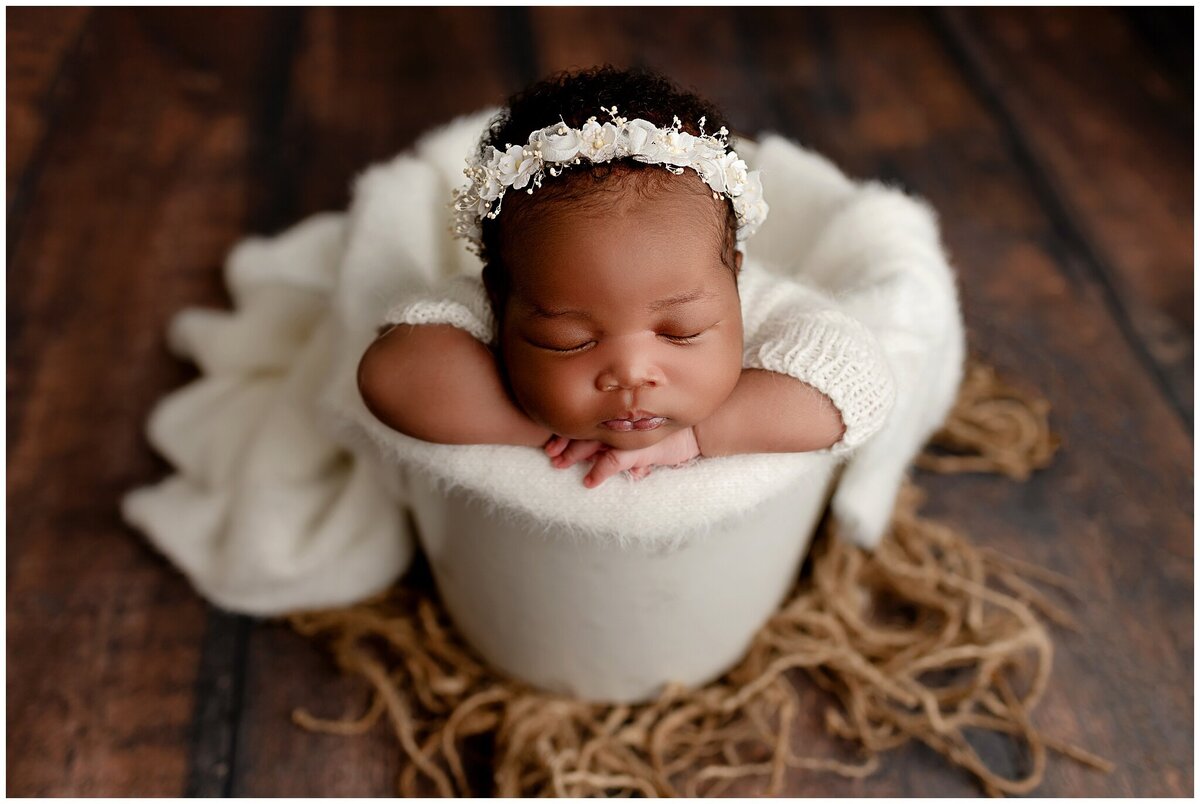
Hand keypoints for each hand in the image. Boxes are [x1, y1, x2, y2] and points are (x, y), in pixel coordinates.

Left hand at [543, 428, 700, 487]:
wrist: (703, 425)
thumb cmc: (677, 428)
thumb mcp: (650, 433)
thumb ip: (631, 444)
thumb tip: (619, 461)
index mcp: (620, 416)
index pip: (588, 420)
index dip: (567, 430)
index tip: (550, 441)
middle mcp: (621, 422)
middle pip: (584, 430)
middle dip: (563, 443)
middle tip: (548, 453)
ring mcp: (628, 434)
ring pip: (592, 443)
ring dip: (573, 454)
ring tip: (557, 464)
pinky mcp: (639, 448)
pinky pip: (613, 461)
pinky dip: (599, 471)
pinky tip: (589, 481)